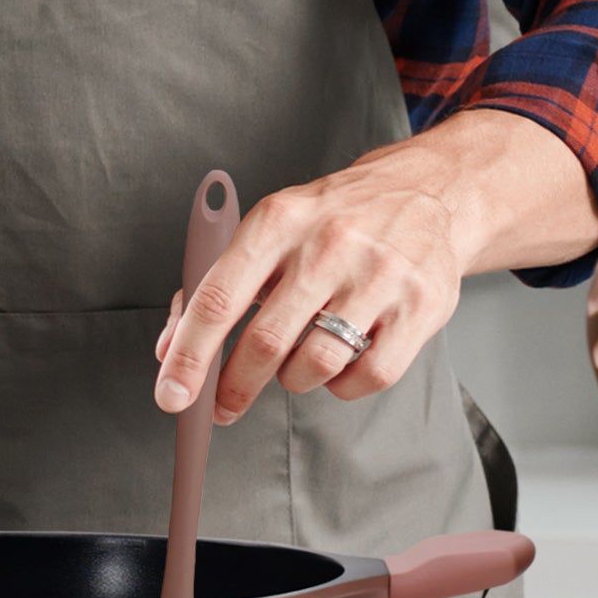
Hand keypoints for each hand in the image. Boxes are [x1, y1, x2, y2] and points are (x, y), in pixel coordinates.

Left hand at [153, 108, 597, 425]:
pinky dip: (342, 385)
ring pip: (315, 365)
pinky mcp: (421, 307)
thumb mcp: (269, 229)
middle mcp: (327, 245)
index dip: (189, 355)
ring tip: (293, 364)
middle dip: (234, 386)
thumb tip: (171, 348)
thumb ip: (216, 286)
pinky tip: (339, 363)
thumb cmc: (333, 218)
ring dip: (292, 380)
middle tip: (222, 404)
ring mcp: (378, 277)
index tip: (172, 395)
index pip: (218, 298)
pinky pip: (368, 376)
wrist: (426, 192)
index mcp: (277, 221)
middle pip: (265, 341)